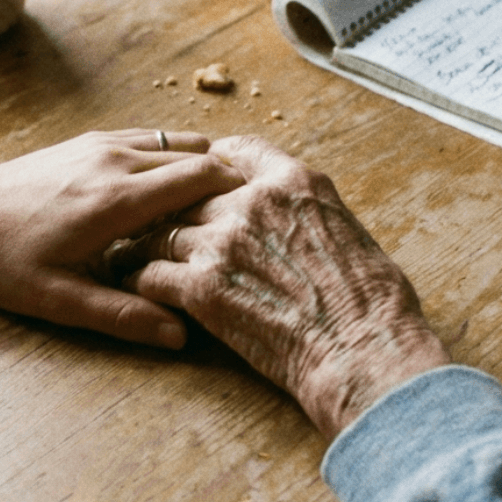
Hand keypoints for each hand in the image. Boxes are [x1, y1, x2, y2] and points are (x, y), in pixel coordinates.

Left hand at [0, 129, 243, 349]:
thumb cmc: (2, 260)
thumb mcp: (58, 300)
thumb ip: (120, 316)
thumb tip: (178, 337)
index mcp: (116, 200)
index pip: (200, 177)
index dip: (237, 195)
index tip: (255, 221)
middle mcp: (115, 161)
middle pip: (197, 157)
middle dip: (227, 184)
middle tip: (245, 220)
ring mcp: (103, 145)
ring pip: (177, 143)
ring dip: (202, 168)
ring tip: (215, 208)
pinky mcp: (92, 141)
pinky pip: (151, 139)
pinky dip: (174, 157)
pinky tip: (175, 191)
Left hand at [124, 135, 450, 438]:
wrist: (363, 349)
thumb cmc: (370, 300)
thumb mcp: (347, 228)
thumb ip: (307, 210)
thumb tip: (294, 216)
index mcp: (292, 181)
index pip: (237, 152)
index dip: (211, 165)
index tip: (198, 179)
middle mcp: (251, 202)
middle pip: (188, 190)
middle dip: (170, 206)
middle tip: (152, 220)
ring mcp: (222, 242)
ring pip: (160, 231)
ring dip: (145, 246)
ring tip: (131, 257)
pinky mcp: (201, 286)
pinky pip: (151, 274)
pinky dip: (141, 282)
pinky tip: (141, 290)